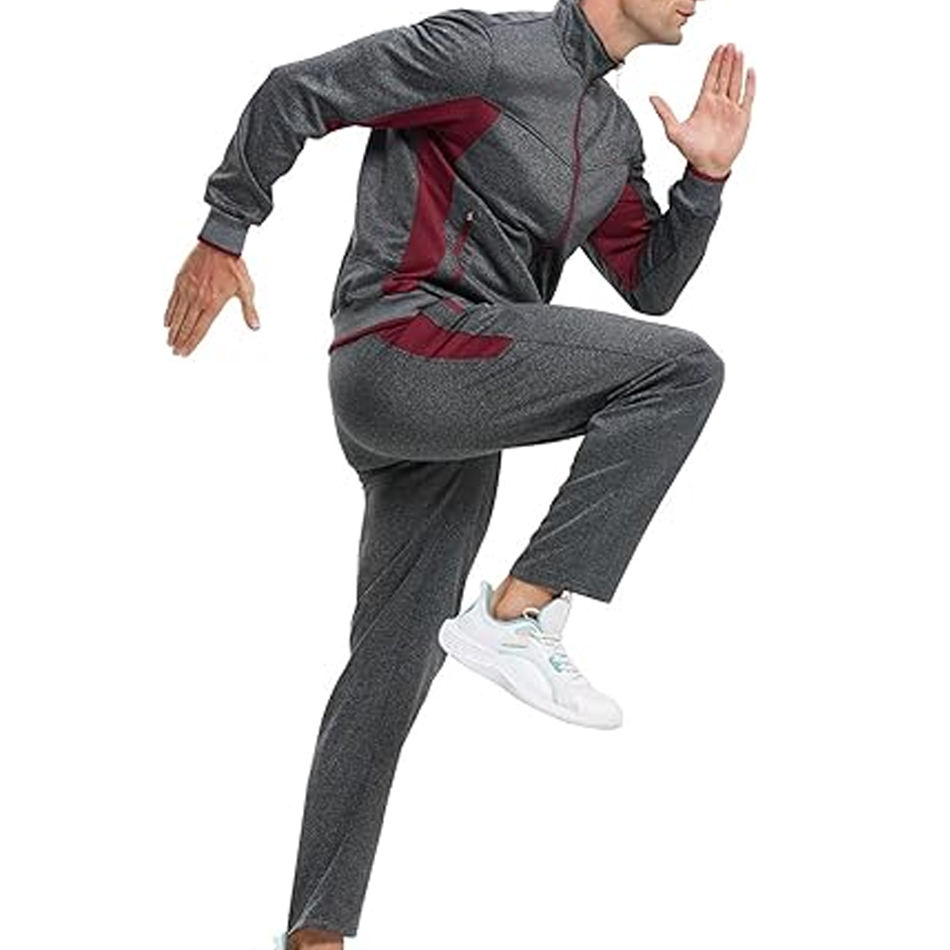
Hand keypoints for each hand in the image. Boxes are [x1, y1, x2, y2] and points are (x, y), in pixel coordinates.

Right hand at [164, 240, 259, 356]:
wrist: (218, 244)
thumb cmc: (234, 267)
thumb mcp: (246, 289)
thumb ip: (249, 310)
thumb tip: (255, 327)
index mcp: (213, 304)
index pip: (200, 329)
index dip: (191, 343)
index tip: (185, 353)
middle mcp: (198, 299)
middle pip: (186, 325)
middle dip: (180, 341)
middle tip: (175, 352)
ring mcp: (187, 290)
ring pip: (177, 315)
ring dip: (173, 330)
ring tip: (169, 342)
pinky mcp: (181, 281)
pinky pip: (172, 301)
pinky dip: (169, 313)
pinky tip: (167, 322)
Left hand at [648, 43, 755, 178]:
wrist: (707, 167)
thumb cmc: (691, 152)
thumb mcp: (674, 131)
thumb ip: (664, 112)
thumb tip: (651, 97)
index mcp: (704, 104)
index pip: (711, 77)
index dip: (715, 62)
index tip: (719, 48)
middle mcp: (719, 104)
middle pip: (724, 76)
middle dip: (727, 60)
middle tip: (730, 44)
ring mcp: (731, 109)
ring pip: (735, 82)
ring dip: (737, 67)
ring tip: (739, 52)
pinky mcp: (742, 118)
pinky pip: (747, 97)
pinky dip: (749, 84)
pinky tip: (750, 71)